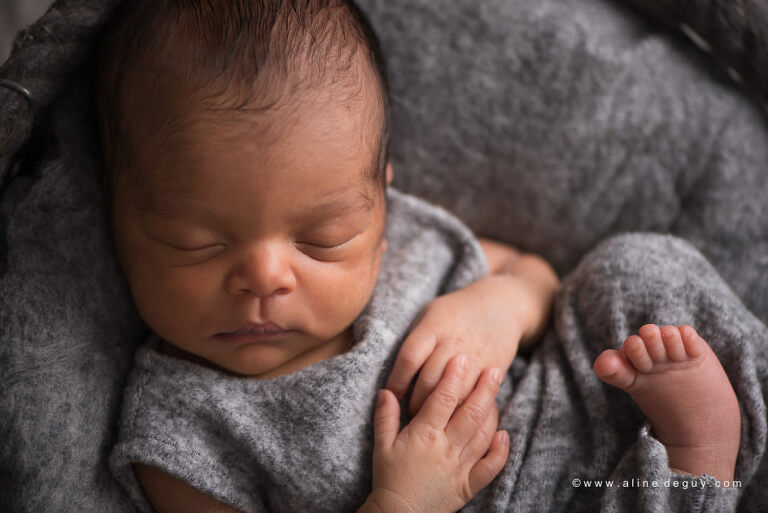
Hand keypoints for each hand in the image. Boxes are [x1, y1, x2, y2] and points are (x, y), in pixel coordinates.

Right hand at [367, 355, 508, 512]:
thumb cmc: (389, 478)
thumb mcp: (382, 445)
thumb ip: (386, 416)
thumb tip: (387, 390)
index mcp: (424, 435)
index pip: (443, 399)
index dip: (453, 377)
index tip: (461, 359)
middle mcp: (446, 448)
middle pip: (470, 413)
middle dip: (484, 389)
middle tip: (494, 369)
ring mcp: (460, 466)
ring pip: (483, 434)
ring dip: (492, 412)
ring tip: (496, 394)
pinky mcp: (469, 484)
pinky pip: (490, 467)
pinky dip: (500, 451)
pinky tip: (504, 434)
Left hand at [386, 275, 523, 414]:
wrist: (500, 305)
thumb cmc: (457, 311)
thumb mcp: (431, 313)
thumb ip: (415, 340)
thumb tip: (395, 372)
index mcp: (434, 326)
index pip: (409, 358)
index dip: (397, 380)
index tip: (391, 394)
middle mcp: (454, 342)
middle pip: (429, 381)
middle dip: (414, 402)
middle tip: (407, 414)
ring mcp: (475, 357)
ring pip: (452, 394)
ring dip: (438, 412)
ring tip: (427, 419)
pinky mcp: (493, 370)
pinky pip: (474, 397)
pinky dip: (461, 410)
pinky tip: (452, 416)